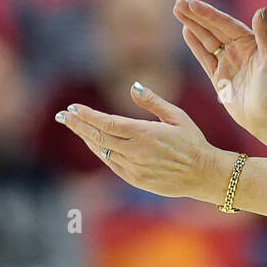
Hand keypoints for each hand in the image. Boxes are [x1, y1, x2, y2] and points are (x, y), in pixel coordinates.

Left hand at [54, 83, 224, 201]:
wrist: (203, 174)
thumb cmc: (192, 142)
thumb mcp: (177, 116)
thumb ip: (153, 101)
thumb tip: (133, 86)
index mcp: (145, 133)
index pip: (107, 123)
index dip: (87, 115)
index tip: (73, 108)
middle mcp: (135, 151)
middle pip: (98, 137)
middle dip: (78, 125)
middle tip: (63, 116)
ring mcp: (134, 167)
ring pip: (102, 151)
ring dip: (87, 138)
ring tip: (76, 127)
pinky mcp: (136, 179)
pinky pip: (112, 164)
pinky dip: (101, 152)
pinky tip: (94, 144)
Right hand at [173, 0, 266, 136]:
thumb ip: (265, 35)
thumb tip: (261, 9)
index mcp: (250, 43)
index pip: (225, 24)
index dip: (208, 14)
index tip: (192, 3)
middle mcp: (238, 50)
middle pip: (213, 29)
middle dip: (196, 15)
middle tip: (178, 2)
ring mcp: (228, 63)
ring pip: (206, 40)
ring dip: (192, 26)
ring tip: (178, 10)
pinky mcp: (219, 78)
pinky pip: (204, 57)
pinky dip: (195, 45)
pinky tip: (185, 31)